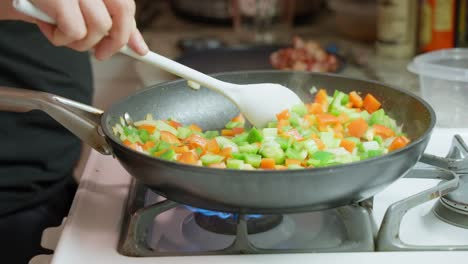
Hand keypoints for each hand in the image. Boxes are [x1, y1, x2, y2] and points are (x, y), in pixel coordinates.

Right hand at [11, 0, 148, 59]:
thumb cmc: (47, 2)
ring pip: (99, 27)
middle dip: (115, 41)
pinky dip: (62, 38)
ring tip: (61, 31)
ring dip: (80, 41)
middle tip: (100, 53)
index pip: (126, 5)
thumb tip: (139, 47)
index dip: (132, 31)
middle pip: (122, 12)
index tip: (140, 51)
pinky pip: (75, 31)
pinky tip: (48, 27)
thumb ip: (112, 23)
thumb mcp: (83, 10)